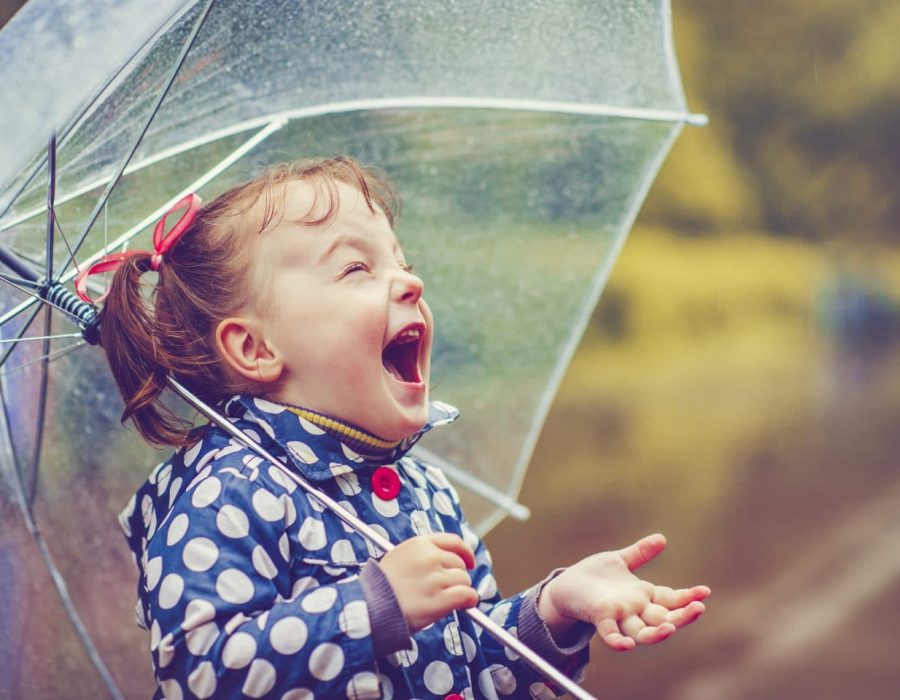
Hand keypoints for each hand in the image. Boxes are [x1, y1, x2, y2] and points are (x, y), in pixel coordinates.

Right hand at [379, 533, 478, 631]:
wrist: (369, 607)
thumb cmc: (381, 586)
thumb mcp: (399, 556)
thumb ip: (422, 554)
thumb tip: (446, 561)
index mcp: (420, 544)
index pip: (453, 541)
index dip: (465, 552)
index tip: (468, 561)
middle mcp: (430, 557)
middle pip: (459, 563)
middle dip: (456, 577)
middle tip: (445, 589)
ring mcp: (436, 578)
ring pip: (464, 580)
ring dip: (460, 590)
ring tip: (444, 599)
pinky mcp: (440, 599)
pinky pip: (467, 595)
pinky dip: (469, 601)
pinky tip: (464, 605)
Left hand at [538, 533, 709, 650]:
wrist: (564, 586)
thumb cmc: (593, 576)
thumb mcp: (618, 560)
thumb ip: (640, 553)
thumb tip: (662, 538)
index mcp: (642, 595)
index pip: (670, 599)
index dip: (687, 597)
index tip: (705, 592)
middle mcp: (634, 609)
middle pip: (663, 617)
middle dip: (682, 616)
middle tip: (699, 609)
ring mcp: (618, 615)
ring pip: (642, 631)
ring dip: (657, 633)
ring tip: (671, 628)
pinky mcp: (599, 617)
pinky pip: (610, 633)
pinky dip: (619, 640)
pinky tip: (627, 644)